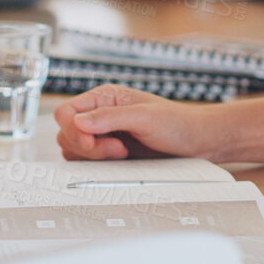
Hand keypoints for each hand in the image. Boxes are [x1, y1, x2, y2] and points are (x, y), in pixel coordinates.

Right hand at [55, 84, 229, 160]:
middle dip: (88, 147)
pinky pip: (87, 162)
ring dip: (94, 158)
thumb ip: (110, 117)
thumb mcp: (145, 117)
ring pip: (74, 150)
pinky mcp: (109, 153)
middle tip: (119, 149)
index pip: (66, 112)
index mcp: (104, 98)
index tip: (95, 142)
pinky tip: (121, 162)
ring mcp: (104, 134)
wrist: (197, 141)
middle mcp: (100, 114)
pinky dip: (99, 166)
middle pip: (66, 134)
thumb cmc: (177, 123)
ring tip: (122, 154)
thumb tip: (79, 122)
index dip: (74, 131)